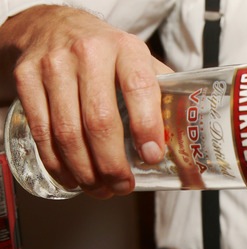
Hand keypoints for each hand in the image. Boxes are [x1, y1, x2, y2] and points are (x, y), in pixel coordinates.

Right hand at [0, 5, 172, 197]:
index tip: (151, 158)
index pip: (140, 89)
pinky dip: (56, 162)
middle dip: (113, 164)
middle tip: (123, 185)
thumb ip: (161, 92)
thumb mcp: (139, 60)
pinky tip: (71, 177)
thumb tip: (183, 137)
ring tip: (100, 188)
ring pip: (67, 132)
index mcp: (127, 50)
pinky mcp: (26, 78)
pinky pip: (41, 131)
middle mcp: (89, 54)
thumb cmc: (106, 52)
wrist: (55, 26)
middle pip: (100, 121)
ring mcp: (54, 66)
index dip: (147, 128)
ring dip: (85, 171)